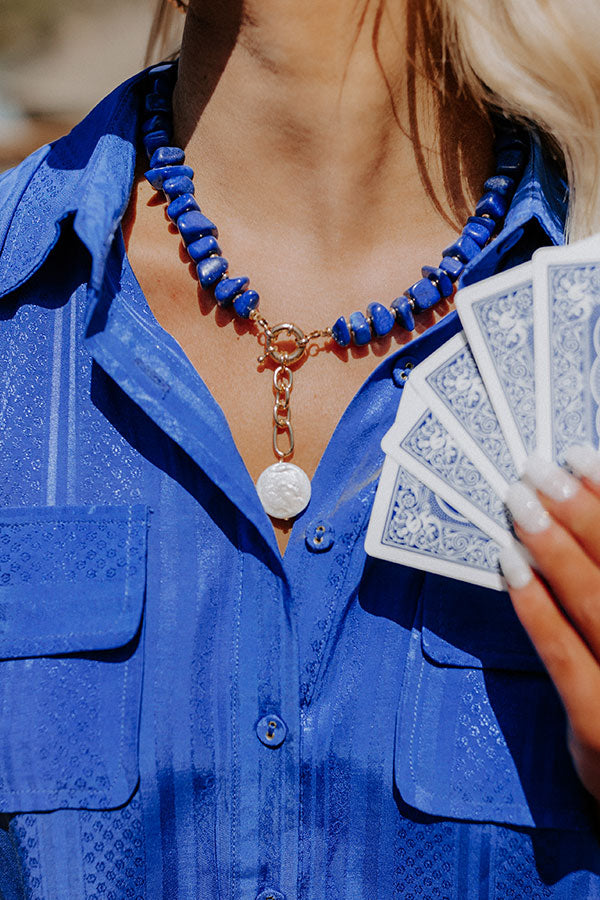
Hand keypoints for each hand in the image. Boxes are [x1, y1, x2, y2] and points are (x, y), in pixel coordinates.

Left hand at [500, 446, 599, 802]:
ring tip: (521, 500)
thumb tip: (576, 512)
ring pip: (596, 602)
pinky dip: (535, 606)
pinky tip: (509, 565)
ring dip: (554, 546)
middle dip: (582, 510)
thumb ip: (598, 577)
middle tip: (541, 466)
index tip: (584, 454)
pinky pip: (563, 655)